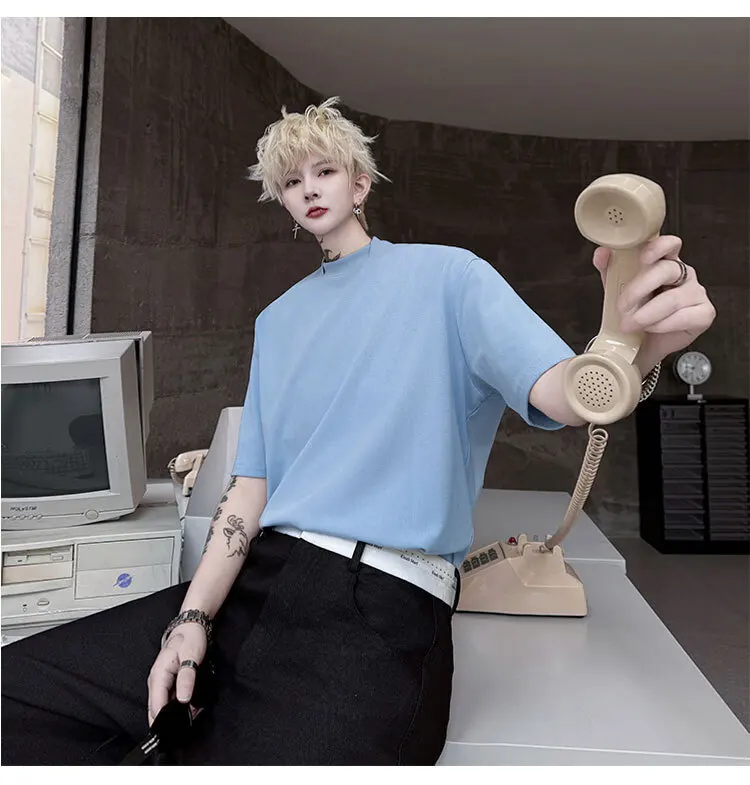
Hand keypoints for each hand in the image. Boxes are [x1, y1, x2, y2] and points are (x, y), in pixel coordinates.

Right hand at [147, 623, 206, 725]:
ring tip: (194, 715)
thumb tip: (183, 699)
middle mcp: (157, 682)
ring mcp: (162, 684)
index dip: (163, 721)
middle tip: (186, 727)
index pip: (155, 706)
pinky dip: (182, 706)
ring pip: (165, 707)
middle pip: (157, 710)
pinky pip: (172, 700)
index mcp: (158, 676)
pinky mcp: (170, 684)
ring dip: (178, 714)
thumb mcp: (191, 655)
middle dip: (170, 721)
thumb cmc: (190, 638)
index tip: (173, 732)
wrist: (191, 627)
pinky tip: (194, 708)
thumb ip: (187, 677)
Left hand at [593, 235, 715, 368]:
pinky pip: (684, 317)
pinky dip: (662, 325)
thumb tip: (601, 253)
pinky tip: (651, 329)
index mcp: (665, 262)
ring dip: (646, 314)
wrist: (640, 344)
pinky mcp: (704, 313)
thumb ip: (610, 269)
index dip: (658, 248)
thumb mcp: (616, 288)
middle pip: (667, 270)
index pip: (670, 245)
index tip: (643, 258)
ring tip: (629, 325)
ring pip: (672, 299)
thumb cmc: (633, 312)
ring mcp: (697, 293)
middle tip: (621, 307)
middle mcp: (684, 274)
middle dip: (639, 289)